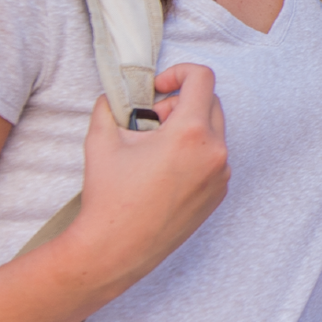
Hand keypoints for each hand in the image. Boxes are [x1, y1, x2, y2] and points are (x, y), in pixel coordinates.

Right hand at [65, 65, 230, 295]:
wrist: (115, 249)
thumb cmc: (109, 196)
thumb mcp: (100, 139)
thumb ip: (109, 106)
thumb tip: (114, 94)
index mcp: (190, 133)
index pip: (202, 78)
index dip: (178, 73)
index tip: (158, 89)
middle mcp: (214, 152)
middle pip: (210, 102)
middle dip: (180, 104)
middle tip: (151, 122)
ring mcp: (221, 175)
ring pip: (213, 131)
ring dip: (188, 128)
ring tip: (156, 149)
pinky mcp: (219, 194)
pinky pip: (214, 158)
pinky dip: (195, 153)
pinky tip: (165, 172)